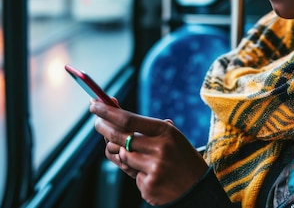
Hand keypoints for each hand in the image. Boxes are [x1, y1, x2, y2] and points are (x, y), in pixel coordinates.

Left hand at [90, 100, 208, 204]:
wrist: (198, 188)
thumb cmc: (180, 157)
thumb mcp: (171, 136)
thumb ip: (145, 128)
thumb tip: (113, 110)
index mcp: (165, 131)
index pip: (128, 119)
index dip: (107, 112)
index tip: (95, 105)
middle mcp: (159, 148)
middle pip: (119, 136)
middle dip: (103, 127)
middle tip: (97, 122)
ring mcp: (153, 169)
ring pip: (122, 157)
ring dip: (124, 155)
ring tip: (142, 157)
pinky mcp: (148, 187)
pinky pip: (131, 175)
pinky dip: (138, 173)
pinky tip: (154, 176)